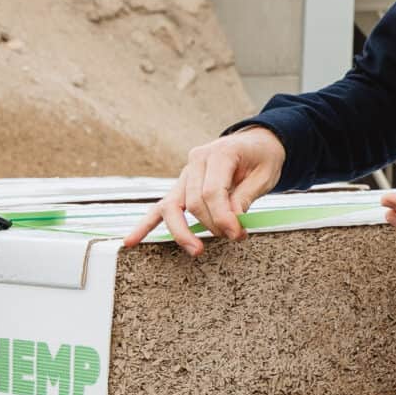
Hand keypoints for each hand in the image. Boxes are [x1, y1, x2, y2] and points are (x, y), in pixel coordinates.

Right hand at [124, 126, 286, 255]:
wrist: (256, 143)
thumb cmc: (262, 158)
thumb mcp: (264, 174)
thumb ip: (246, 196)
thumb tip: (232, 220)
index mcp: (218, 153)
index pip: (212, 191)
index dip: (223, 216)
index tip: (237, 233)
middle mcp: (196, 161)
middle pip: (193, 201)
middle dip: (212, 225)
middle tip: (234, 237)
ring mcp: (185, 174)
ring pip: (171, 206)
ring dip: (181, 232)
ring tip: (196, 250)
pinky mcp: (181, 187)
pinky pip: (161, 207)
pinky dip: (146, 225)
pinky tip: (131, 242)